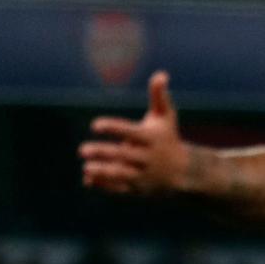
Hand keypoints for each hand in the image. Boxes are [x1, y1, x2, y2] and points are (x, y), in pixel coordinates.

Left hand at [80, 71, 191, 193]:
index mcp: (151, 139)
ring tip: (85, 168)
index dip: (113, 127)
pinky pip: (120, 189)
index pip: (131, 132)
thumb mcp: (166, 117)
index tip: (94, 125)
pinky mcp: (139, 188)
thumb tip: (161, 74)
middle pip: (123, 155)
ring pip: (121, 174)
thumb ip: (160, 96)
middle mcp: (148, 157)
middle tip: (81, 150)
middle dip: (102, 153)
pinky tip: (88, 180)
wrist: (182, 172)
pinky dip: (104, 186)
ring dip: (102, 172)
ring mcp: (143, 175)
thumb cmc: (168, 138)